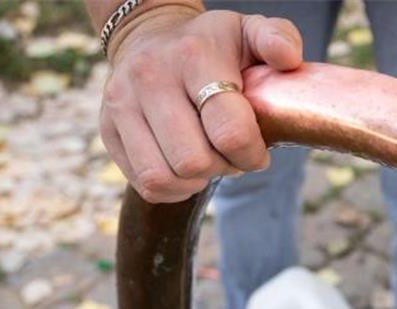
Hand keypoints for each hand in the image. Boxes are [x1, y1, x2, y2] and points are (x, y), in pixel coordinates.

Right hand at [100, 7, 303, 202]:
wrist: (150, 37)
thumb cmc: (212, 44)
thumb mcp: (249, 30)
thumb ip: (278, 38)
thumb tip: (288, 59)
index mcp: (193, 56)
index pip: (227, 129)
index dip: (251, 154)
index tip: (257, 151)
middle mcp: (150, 78)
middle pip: (194, 161)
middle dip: (222, 167)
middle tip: (231, 154)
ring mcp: (122, 104)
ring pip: (164, 177)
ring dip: (195, 181)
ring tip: (208, 160)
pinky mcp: (108, 130)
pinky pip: (145, 184)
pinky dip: (173, 189)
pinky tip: (186, 169)